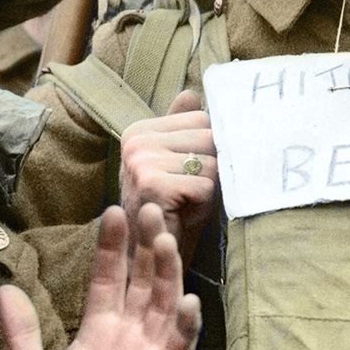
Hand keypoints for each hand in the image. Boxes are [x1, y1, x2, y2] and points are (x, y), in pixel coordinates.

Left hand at [0, 205, 200, 349]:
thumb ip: (22, 334)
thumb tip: (4, 290)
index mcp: (99, 329)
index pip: (110, 277)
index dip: (113, 246)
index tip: (114, 211)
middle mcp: (128, 335)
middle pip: (143, 280)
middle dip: (147, 245)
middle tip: (150, 208)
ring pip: (163, 304)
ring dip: (167, 272)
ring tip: (165, 239)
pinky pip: (177, 348)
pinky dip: (185, 325)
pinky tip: (187, 301)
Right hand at [119, 90, 216, 262]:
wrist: (153, 255)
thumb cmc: (173, 209)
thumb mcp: (179, 163)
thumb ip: (183, 127)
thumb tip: (191, 93)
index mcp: (140, 131)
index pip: (204, 120)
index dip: (211, 149)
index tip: (189, 172)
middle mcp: (135, 141)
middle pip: (211, 137)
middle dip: (213, 167)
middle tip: (191, 192)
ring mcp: (141, 161)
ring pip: (213, 162)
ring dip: (210, 187)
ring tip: (188, 202)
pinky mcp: (153, 184)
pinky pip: (206, 184)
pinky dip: (205, 203)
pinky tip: (184, 213)